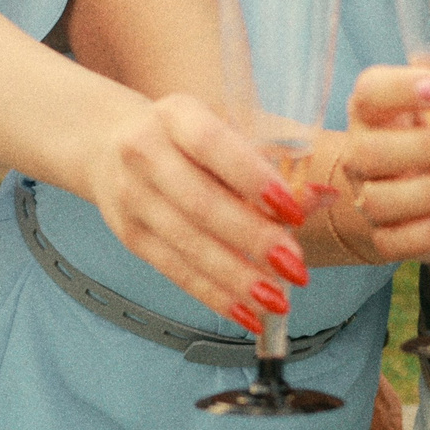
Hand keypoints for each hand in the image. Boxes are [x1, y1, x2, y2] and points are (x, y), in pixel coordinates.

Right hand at [77, 91, 310, 329]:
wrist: (104, 143)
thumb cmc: (182, 137)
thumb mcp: (220, 130)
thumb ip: (270, 163)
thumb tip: (325, 197)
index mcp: (176, 115)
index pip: (213, 145)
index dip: (252, 178)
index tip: (292, 210)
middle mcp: (145, 153)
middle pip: (201, 203)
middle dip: (253, 239)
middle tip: (295, 266)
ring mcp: (132, 198)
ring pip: (188, 245)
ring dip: (236, 278)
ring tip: (278, 300)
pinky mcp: (130, 237)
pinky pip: (175, 271)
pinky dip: (214, 296)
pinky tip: (248, 314)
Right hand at [337, 66, 429, 262]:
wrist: (415, 185)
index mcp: (375, 107)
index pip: (370, 91)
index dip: (400, 89)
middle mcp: (362, 150)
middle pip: (372, 150)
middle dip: (426, 146)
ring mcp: (368, 196)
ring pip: (381, 200)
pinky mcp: (382, 235)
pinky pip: (390, 241)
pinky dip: (421, 234)